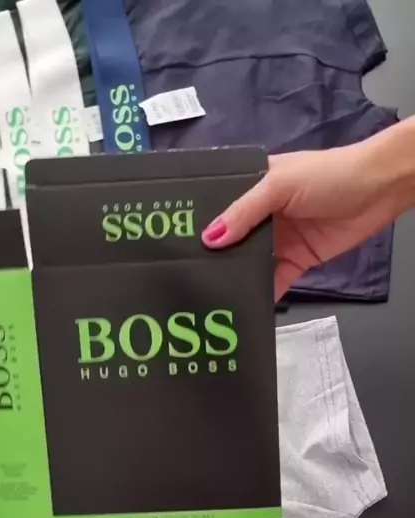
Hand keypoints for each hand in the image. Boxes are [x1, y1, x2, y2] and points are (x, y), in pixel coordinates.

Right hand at [201, 120, 414, 299]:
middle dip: (213, 258)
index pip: (218, 207)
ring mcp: (278, 240)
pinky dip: (262, 294)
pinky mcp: (296, 261)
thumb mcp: (279, 185)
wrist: (379, 190)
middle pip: (231, 241)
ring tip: (207, 297)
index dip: (199, 225)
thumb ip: (245, 212)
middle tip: (184, 279)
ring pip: (249, 264)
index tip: (173, 246)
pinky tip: (243, 307)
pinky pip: (273, 281)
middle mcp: (261, 215)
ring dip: (235, 278)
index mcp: (252, 187)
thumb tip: (209, 239)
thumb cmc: (328, 175)